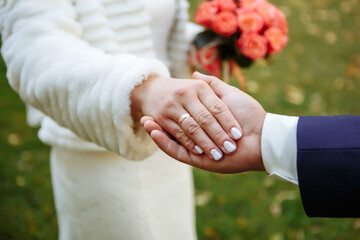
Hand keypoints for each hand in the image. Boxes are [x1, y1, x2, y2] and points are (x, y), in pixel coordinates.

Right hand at [140, 72, 265, 173]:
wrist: (262, 136)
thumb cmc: (247, 112)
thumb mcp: (227, 93)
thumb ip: (212, 84)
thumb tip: (195, 74)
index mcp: (207, 119)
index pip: (185, 112)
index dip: (172, 106)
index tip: (159, 96)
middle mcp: (202, 133)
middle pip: (175, 126)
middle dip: (163, 120)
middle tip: (146, 113)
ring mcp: (199, 146)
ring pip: (174, 138)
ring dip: (158, 130)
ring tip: (144, 121)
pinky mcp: (198, 159)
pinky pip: (176, 150)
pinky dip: (163, 142)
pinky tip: (152, 131)